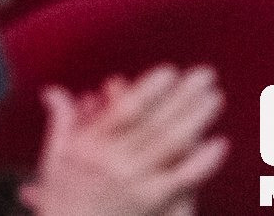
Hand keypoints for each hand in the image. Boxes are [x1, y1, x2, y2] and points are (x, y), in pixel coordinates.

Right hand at [24, 66, 226, 215]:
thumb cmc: (63, 199)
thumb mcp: (54, 157)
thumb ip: (61, 121)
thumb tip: (55, 91)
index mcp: (90, 145)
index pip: (125, 110)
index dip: (149, 90)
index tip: (169, 71)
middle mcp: (116, 161)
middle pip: (156, 122)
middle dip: (183, 97)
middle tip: (205, 75)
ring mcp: (138, 183)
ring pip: (172, 145)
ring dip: (196, 119)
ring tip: (214, 97)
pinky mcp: (155, 202)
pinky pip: (184, 178)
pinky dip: (203, 160)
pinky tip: (219, 143)